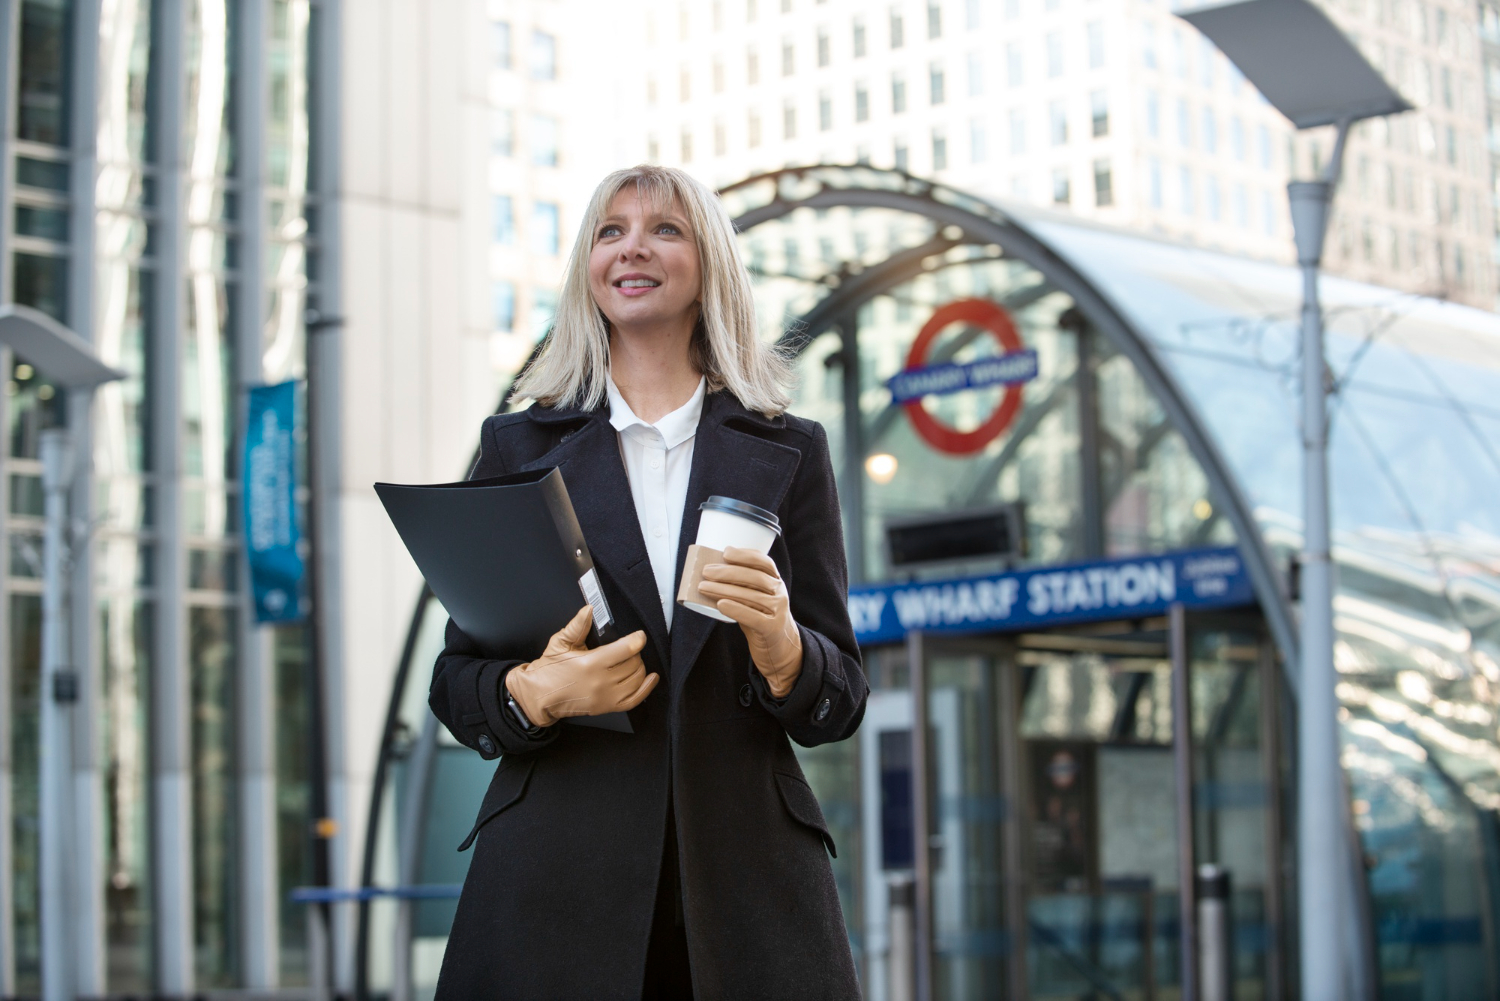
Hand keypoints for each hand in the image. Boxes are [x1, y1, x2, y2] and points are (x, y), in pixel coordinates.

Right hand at [505, 606, 657, 725]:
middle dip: (635, 653)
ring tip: (632, 661)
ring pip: (637, 680)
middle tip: (628, 649)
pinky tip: (651, 678)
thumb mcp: (560, 643)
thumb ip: (577, 626)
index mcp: (591, 663)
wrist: (539, 696)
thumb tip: (589, 610)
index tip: (639, 635)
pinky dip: (646, 689)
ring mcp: (606, 698)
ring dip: (639, 668)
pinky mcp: (607, 708)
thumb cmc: (549, 670)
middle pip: (633, 664)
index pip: (625, 650)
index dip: (637, 640)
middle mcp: (601, 682)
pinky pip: (634, 700)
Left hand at [698, 547, 802, 698]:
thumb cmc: (761, 618)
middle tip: (706, 571)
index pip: (764, 562)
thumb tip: (711, 574)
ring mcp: (778, 611)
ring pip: (750, 596)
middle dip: (727, 572)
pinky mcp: (772, 628)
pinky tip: (720, 605)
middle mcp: (780, 593)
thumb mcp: (756, 598)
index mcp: (776, 581)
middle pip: (754, 578)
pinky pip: (752, 616)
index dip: (745, 555)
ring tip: (704, 587)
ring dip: (724, 589)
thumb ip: (742, 586)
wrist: (779, 648)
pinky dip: (735, 609)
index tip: (725, 552)